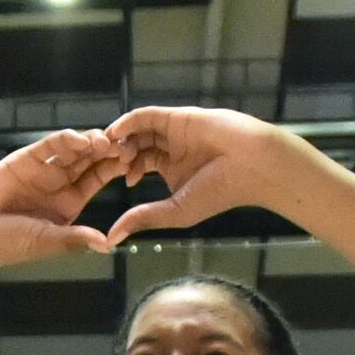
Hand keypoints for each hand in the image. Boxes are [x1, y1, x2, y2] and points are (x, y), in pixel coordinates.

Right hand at [0, 131, 124, 272]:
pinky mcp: (25, 159)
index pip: (97, 179)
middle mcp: (58, 183)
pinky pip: (50, 145)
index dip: (114, 169)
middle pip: (89, 160)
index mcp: (69, 203)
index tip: (132, 163)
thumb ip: (77, 238)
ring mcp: (42, 169)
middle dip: (107, 151)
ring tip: (107, 141)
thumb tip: (108, 245)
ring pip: (73, 149)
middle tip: (126, 145)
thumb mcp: (49, 241)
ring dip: (91, 143)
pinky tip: (82, 140)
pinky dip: (66, 140)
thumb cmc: (9, 244)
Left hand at [102, 107, 303, 242]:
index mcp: (170, 168)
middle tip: (103, 164)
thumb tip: (111, 238)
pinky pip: (147, 116)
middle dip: (117, 155)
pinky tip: (116, 132)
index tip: (111, 182)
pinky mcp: (178, 116)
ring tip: (107, 151)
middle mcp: (170, 147)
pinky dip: (129, 122)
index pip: (136, 165)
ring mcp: (174, 130)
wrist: (251, 166)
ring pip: (138, 131)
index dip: (121, 172)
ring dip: (121, 140)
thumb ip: (143, 218)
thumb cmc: (219, 192)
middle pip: (134, 146)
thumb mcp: (174, 211)